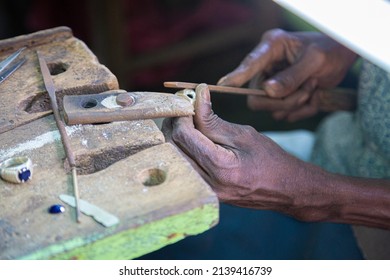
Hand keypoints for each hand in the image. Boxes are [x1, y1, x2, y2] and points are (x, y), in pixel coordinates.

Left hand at [163, 84, 334, 220]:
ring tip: (187, 122)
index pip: (184, 135)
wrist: (285, 189)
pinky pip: (183, 168)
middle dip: (174, 124)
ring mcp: (205, 191)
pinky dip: (182, 151)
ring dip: (175, 138)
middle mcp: (208, 183)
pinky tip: (191, 140)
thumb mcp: (243, 134)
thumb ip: (213, 119)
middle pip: (173, 148)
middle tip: (185, 110)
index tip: (187, 100)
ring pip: (174, 159)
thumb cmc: (270, 159)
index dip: (181, 114)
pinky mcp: (204, 193)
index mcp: (220, 167)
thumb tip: (196, 95)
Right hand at [218, 29, 356, 120]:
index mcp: (271, 48)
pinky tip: (313, 94)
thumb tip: (268, 91)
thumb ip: (291, 76)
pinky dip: (303, 110)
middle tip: (307, 89)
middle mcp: (266, 68)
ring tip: (312, 86)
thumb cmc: (329, 49)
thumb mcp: (315, 60)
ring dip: (296, 103)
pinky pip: (285, 115)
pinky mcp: (281, 98)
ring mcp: (272, 85)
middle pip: (256, 98)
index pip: (249, 65)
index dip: (235, 77)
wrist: (342, 57)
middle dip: (284, 100)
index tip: (221, 85)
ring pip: (272, 109)